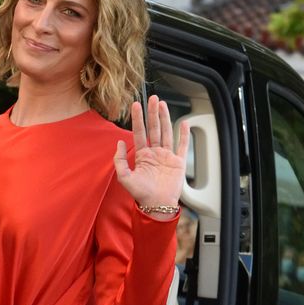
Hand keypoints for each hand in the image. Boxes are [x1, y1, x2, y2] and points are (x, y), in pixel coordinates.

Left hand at [114, 95, 188, 218]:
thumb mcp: (125, 178)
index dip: (138, 119)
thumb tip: (119, 142)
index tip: (136, 105)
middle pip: (154, 128)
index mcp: (142, 155)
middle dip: (153, 113)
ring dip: (165, 118)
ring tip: (162, 104)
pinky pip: (182, 145)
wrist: (158, 205)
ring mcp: (167, 156)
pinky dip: (184, 134)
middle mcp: (155, 153)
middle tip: (152, 98)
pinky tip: (184, 123)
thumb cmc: (141, 194)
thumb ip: (119, 160)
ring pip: (166, 132)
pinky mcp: (178, 162)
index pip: (140, 132)